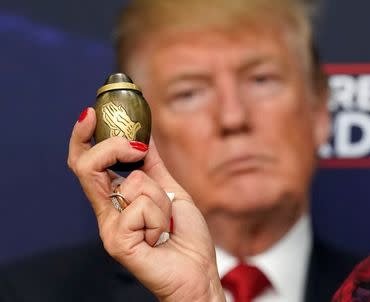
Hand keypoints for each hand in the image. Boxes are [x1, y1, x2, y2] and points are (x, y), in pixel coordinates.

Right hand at [68, 108, 224, 301]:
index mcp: (116, 199)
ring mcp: (109, 228)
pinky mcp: (117, 242)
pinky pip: (141, 207)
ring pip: (132, 184)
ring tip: (167, 221)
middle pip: (88, 166)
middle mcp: (107, 212)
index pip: (87, 164)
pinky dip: (163, 216)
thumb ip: (153, 165)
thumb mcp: (171, 190)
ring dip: (162, 198)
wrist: (198, 271)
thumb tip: (144, 134)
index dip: (83, 138)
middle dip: (114, 146)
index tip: (91, 113)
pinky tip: (162, 236)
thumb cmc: (185, 236)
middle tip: (136, 148)